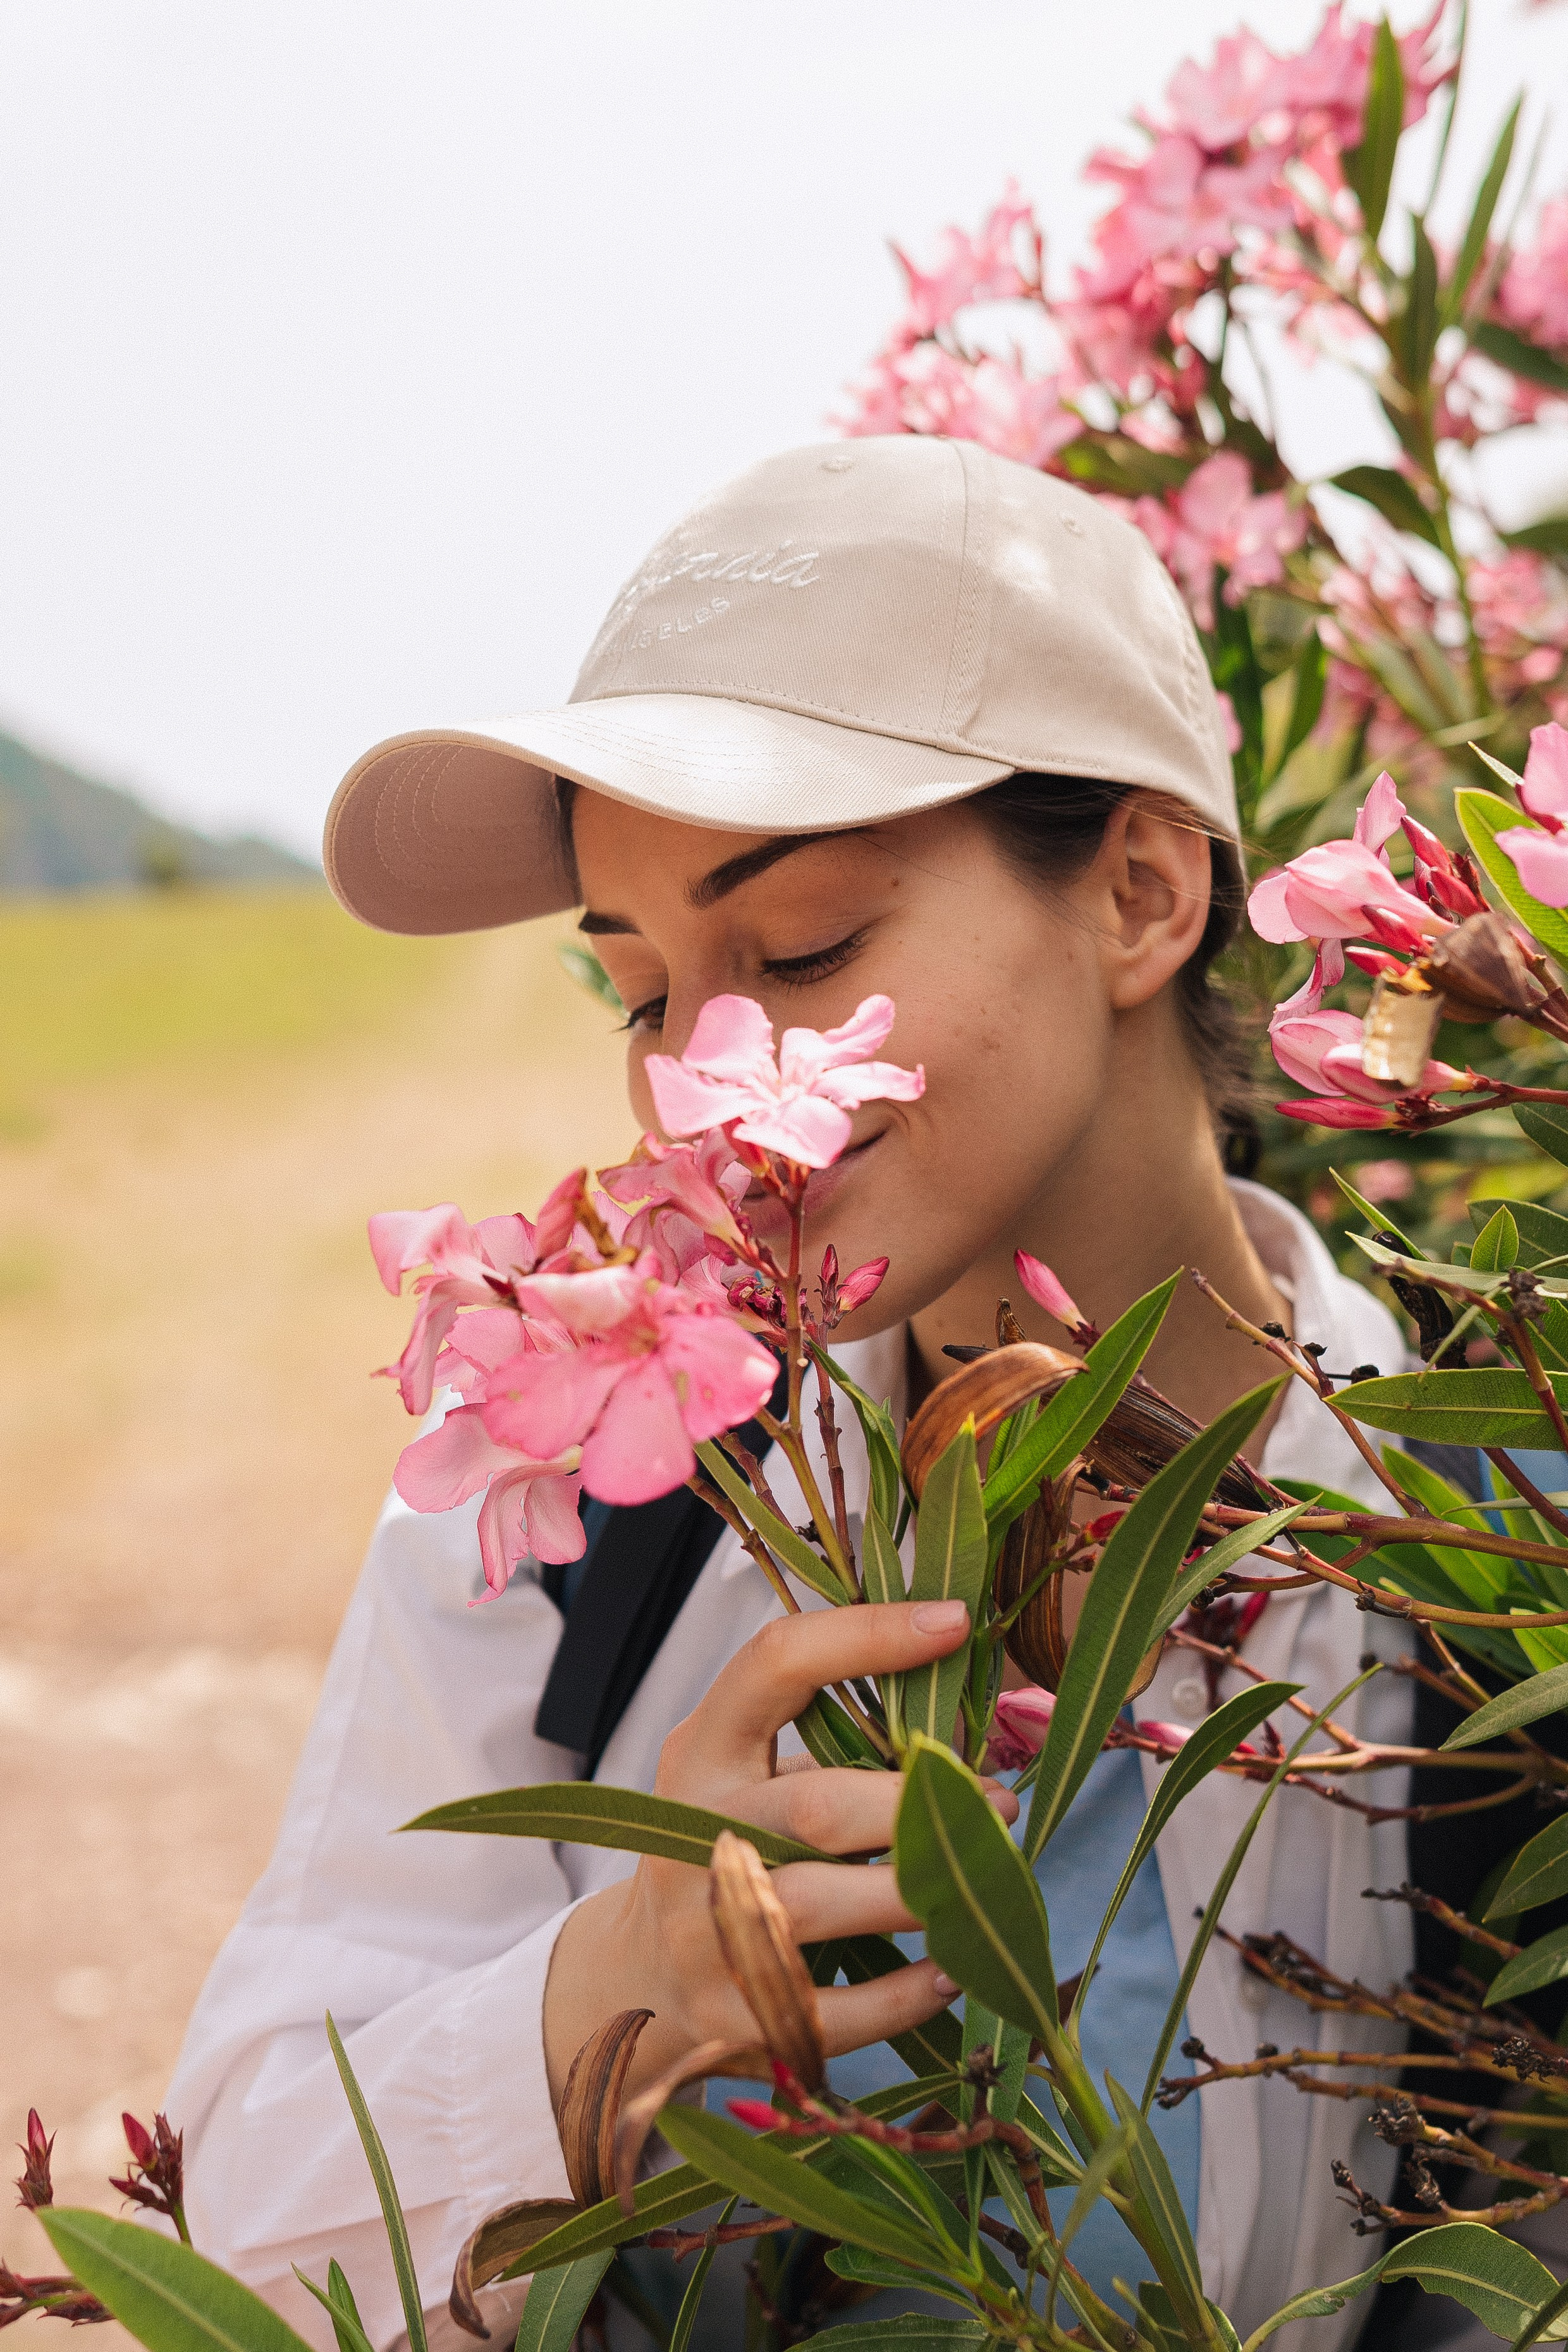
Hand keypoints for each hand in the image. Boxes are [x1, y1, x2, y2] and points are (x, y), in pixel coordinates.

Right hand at [542, 1599, 1016, 2107]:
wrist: (641, 1974)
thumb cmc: (735, 1849)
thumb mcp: (752, 1775)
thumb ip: (836, 1743)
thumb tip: (974, 1720)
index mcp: (705, 1750)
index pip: (775, 1664)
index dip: (864, 1636)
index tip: (952, 1622)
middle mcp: (692, 1831)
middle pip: (816, 1807)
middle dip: (920, 1805)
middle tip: (997, 1805)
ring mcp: (702, 1928)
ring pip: (821, 1903)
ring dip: (919, 1893)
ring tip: (980, 1884)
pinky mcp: (725, 2014)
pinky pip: (830, 2010)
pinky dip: (903, 1992)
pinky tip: (949, 1972)